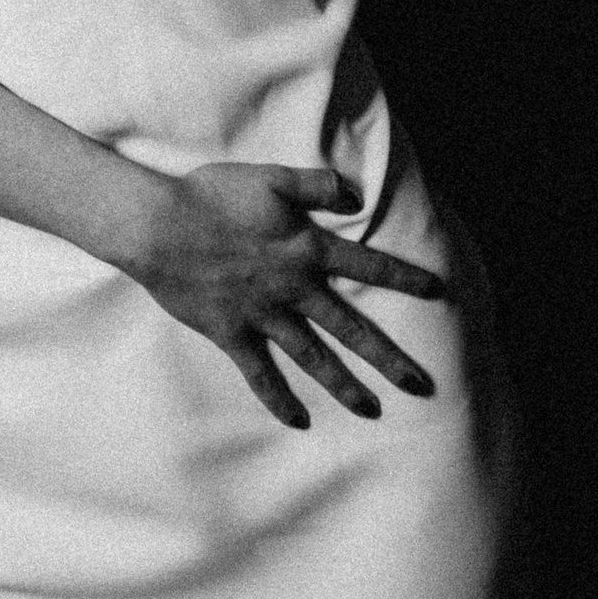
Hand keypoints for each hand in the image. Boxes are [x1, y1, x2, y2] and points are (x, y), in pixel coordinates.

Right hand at [120, 159, 448, 428]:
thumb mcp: (272, 177)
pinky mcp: (233, 334)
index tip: (436, 292)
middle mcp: (293, 288)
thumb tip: (356, 194)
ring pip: (314, 357)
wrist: (161, 227)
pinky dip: (280, 399)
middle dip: (386, 357)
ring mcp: (264, 316)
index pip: (366, 263)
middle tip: (419, 383)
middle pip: (350, 326)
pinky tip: (299, 421)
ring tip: (371, 410)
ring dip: (344, 385)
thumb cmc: (214, 195)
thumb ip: (316, 185)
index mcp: (307, 247)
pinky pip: (261, 375)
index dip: (403, 277)